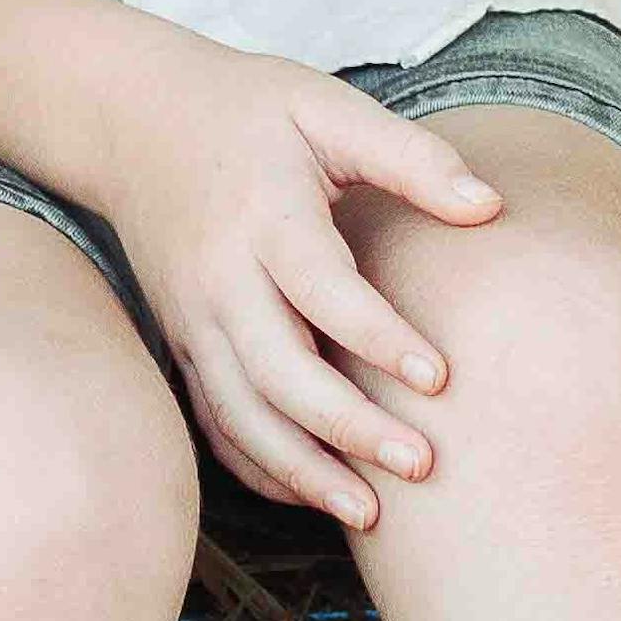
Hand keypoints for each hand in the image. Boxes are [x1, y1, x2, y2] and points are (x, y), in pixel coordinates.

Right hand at [76, 38, 503, 529]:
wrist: (130, 119)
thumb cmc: (248, 110)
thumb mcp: (327, 106)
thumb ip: (409, 156)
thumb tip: (490, 205)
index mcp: (263, 215)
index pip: (321, 289)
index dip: (378, 338)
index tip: (440, 379)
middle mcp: (219, 277)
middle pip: (277, 371)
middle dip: (347, 427)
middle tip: (421, 465)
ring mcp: (193, 318)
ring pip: (241, 412)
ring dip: (302, 469)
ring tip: (369, 514)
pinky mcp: (182, 342)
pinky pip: (215, 420)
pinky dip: (258, 466)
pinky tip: (312, 496)